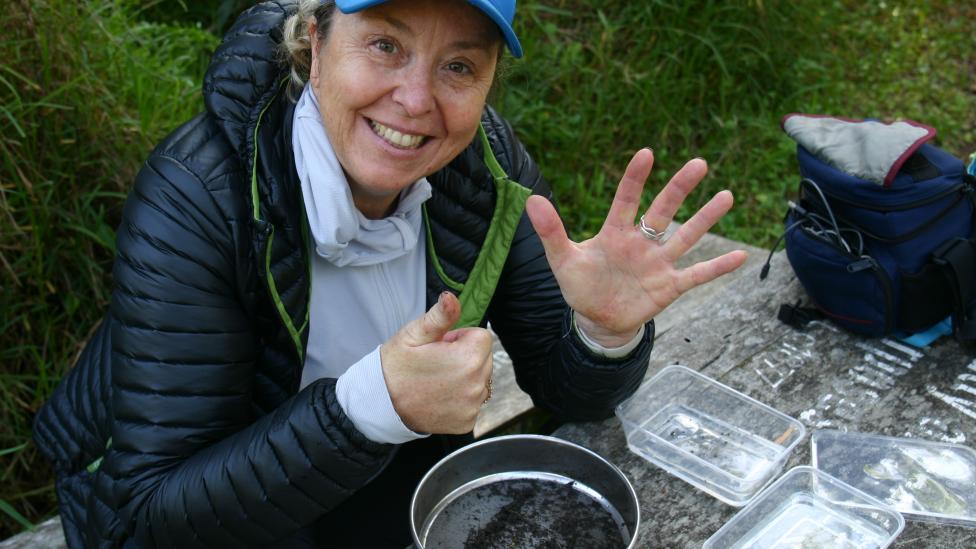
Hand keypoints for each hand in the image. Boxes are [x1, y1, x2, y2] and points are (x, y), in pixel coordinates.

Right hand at [380, 292, 492, 433]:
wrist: (381, 404)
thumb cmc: (396, 365)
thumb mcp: (414, 334)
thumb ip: (440, 316)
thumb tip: (451, 297)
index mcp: (469, 358)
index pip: (482, 337)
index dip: (460, 338)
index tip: (441, 347)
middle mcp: (477, 384)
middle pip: (484, 359)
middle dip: (465, 356)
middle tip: (436, 363)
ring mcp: (472, 406)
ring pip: (480, 380)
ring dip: (465, 378)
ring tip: (436, 380)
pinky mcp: (466, 423)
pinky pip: (472, 402)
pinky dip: (460, 399)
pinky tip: (439, 397)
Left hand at [525, 149, 747, 345]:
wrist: (597, 320)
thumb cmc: (580, 286)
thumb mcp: (563, 260)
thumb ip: (551, 231)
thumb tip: (531, 199)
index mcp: (615, 233)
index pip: (626, 199)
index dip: (635, 178)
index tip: (646, 153)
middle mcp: (641, 242)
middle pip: (664, 210)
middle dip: (680, 188)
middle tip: (699, 163)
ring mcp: (658, 263)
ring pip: (686, 236)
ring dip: (706, 218)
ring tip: (727, 196)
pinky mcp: (670, 287)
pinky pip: (697, 274)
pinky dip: (717, 267)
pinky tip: (741, 256)